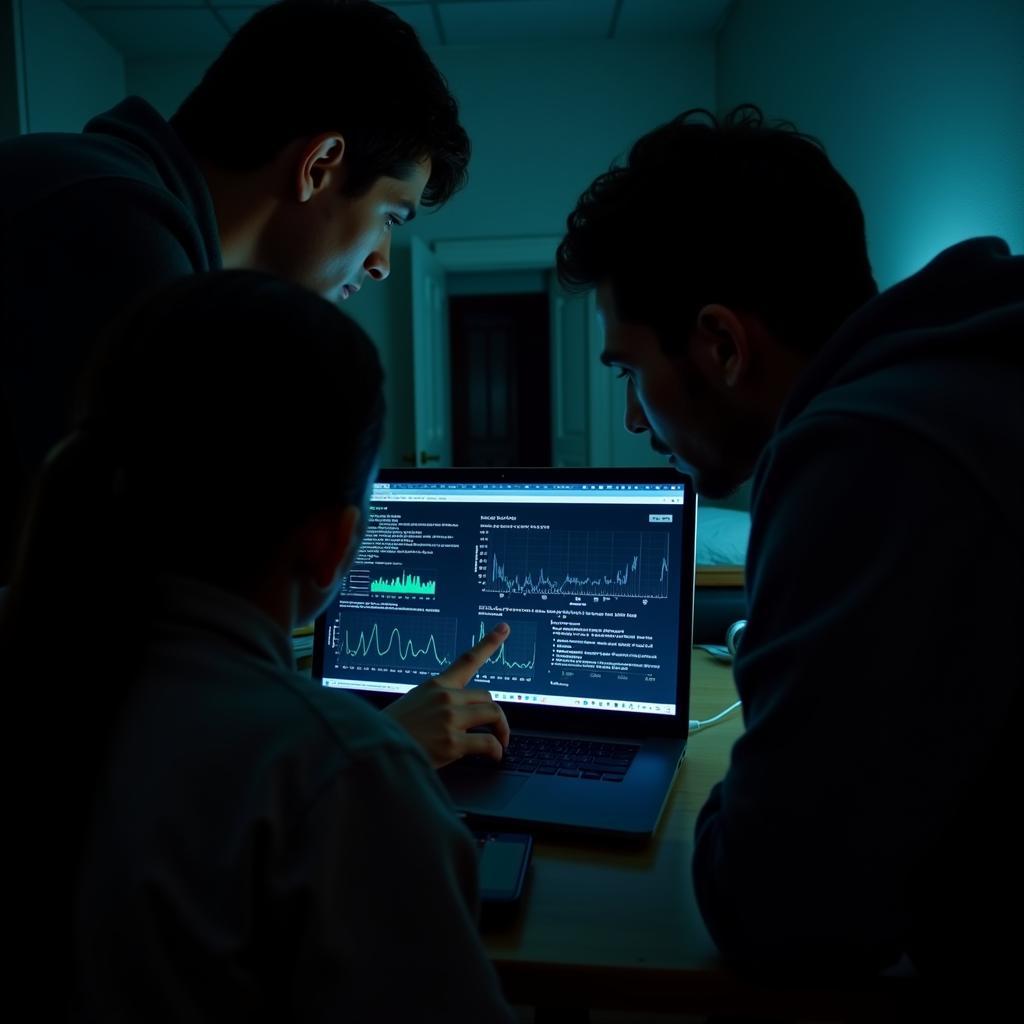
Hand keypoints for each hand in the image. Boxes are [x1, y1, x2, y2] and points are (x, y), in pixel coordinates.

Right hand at [382, 623, 511, 768]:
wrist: (374, 749)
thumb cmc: (392, 730)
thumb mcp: (412, 703)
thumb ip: (436, 701)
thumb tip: (457, 709)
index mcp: (435, 685)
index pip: (467, 659)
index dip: (489, 642)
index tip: (504, 628)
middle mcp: (445, 697)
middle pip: (487, 696)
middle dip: (494, 713)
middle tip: (496, 728)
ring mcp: (449, 718)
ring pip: (493, 714)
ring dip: (501, 730)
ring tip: (500, 742)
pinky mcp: (452, 742)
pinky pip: (488, 742)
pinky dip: (496, 750)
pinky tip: (494, 756)